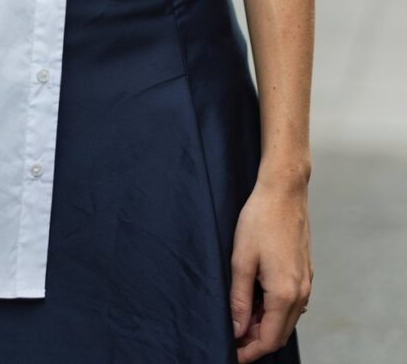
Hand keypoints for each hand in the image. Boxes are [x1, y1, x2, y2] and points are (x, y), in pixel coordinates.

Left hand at [229, 176, 312, 361]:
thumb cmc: (260, 219)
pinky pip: (292, 301)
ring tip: (240, 315)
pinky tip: (257, 296)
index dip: (249, 351)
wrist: (284, 190)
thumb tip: (238, 329)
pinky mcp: (305, 269)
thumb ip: (240, 299)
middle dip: (256, 339)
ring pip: (287, 317)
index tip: (232, 353)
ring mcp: (306, 280)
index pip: (269, 339)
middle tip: (232, 335)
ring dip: (266, 323)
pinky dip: (275, 308)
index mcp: (285, 294)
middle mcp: (301, 292)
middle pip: (280, 332)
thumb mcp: (241, 260)